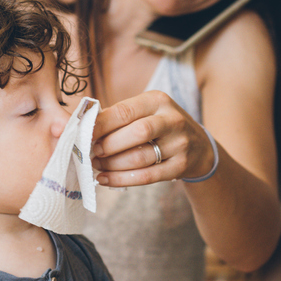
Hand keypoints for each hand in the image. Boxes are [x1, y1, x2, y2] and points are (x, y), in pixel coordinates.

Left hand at [92, 91, 214, 186]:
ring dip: (113, 165)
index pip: (124, 111)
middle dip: (108, 145)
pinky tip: (106, 180)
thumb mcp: (146, 112)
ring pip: (140, 157)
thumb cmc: (160, 127)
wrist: (199, 147)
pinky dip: (122, 179)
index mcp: (158, 100)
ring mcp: (180, 143)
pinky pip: (147, 176)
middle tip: (92, 153)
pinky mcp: (181, 166)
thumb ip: (118, 117)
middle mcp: (172, 119)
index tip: (81, 135)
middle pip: (136, 133)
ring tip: (97, 166)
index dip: (100, 125)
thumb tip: (82, 127)